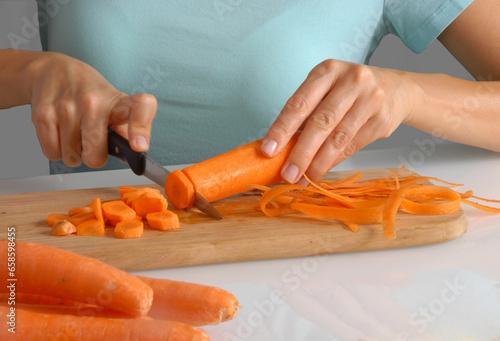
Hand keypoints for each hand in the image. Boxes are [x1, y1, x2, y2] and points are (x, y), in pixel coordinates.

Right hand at [29, 52, 156, 167]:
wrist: (53, 71)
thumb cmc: (90, 94)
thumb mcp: (116, 106)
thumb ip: (127, 131)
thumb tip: (134, 152)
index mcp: (118, 101)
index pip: (141, 107)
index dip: (141, 128)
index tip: (139, 146)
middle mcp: (93, 101)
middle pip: (95, 156)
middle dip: (93, 156)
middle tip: (92, 140)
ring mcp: (67, 107)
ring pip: (72, 157)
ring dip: (73, 152)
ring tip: (75, 132)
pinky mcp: (44, 114)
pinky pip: (53, 153)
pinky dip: (57, 149)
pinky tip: (61, 132)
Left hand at [261, 59, 414, 183]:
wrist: (397, 88)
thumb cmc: (349, 90)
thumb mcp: (327, 89)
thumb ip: (306, 112)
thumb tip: (280, 148)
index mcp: (328, 70)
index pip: (299, 103)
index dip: (282, 128)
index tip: (268, 150)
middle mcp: (351, 80)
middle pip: (321, 122)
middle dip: (301, 152)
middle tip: (287, 174)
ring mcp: (370, 99)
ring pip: (338, 138)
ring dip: (317, 163)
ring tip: (302, 179)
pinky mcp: (382, 119)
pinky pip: (352, 146)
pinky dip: (333, 162)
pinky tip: (320, 171)